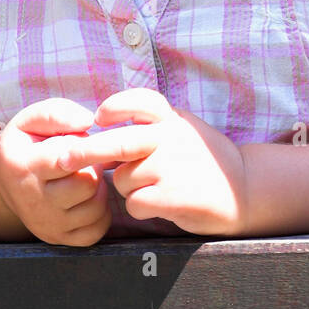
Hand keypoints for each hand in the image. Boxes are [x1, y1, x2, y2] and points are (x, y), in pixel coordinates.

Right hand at [0, 98, 112, 246]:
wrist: (7, 181)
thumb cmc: (26, 144)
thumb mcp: (31, 119)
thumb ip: (57, 113)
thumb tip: (87, 122)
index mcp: (24, 167)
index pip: (68, 159)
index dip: (84, 147)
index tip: (82, 142)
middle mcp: (33, 201)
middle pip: (88, 185)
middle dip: (93, 167)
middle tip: (84, 160)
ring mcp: (46, 225)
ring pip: (96, 208)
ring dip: (99, 189)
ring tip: (84, 176)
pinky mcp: (58, 239)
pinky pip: (96, 230)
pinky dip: (100, 213)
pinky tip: (88, 197)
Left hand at [63, 89, 249, 236]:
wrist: (245, 190)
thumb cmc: (203, 159)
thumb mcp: (182, 128)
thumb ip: (151, 124)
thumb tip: (104, 127)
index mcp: (172, 118)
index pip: (140, 101)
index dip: (116, 107)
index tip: (98, 117)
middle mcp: (171, 137)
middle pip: (117, 144)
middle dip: (87, 153)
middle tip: (63, 159)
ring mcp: (173, 166)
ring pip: (125, 180)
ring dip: (130, 189)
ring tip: (154, 189)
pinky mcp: (175, 196)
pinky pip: (136, 203)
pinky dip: (140, 208)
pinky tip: (159, 205)